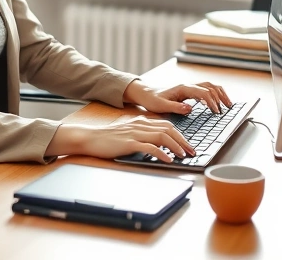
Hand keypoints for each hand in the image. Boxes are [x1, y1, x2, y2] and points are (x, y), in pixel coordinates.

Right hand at [45, 118, 195, 162]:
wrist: (89, 138)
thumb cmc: (107, 139)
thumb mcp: (128, 133)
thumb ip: (141, 135)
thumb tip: (157, 145)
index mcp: (141, 122)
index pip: (167, 125)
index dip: (180, 135)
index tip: (188, 145)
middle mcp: (140, 125)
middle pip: (168, 129)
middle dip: (183, 140)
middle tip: (192, 151)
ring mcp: (135, 133)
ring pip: (162, 136)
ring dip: (175, 146)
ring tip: (184, 155)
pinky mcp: (129, 143)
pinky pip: (149, 147)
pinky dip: (161, 153)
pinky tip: (168, 159)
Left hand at [123, 80, 231, 114]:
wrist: (145, 93)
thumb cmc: (152, 100)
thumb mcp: (161, 106)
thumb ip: (176, 107)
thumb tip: (190, 108)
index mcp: (183, 88)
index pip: (204, 93)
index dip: (212, 102)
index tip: (217, 112)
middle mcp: (187, 85)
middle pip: (210, 86)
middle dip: (221, 96)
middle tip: (228, 108)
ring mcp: (188, 87)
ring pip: (209, 86)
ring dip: (220, 94)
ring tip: (228, 104)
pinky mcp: (188, 91)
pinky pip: (205, 90)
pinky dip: (214, 95)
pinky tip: (216, 103)